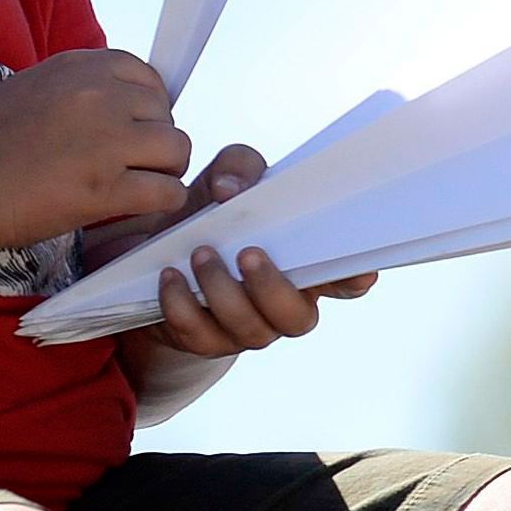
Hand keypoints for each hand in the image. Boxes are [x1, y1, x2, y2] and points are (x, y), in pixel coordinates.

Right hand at [0, 49, 187, 246]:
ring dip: (166, 168)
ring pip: (176, 149)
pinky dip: (163, 200)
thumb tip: (128, 99)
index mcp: (81, 68)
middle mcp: (99, 97)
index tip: (133, 126)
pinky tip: (142, 204)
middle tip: (133, 161)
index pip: (146, 76)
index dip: (147, 106)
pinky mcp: (107, 189)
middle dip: (155, 139)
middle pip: (165, 114)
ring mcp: (106, 143)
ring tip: (142, 181)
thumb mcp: (36, 86)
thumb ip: (83, 86)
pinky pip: (168, 192)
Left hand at [129, 146, 376, 361]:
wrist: (154, 255)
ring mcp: (245, 329)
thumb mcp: (224, 181)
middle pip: (298, 318)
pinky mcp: (204, 342)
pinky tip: (171, 276)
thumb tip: (230, 189)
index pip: (345, 281)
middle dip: (273, 288)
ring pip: (249, 329)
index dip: (355, 278)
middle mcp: (282, 305)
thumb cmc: (208, 216)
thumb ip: (238, 168)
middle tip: (247, 252)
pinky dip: (182, 305)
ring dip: (223, 291)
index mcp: (302, 267)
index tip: (355, 268)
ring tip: (201, 255)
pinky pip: (199, 336)